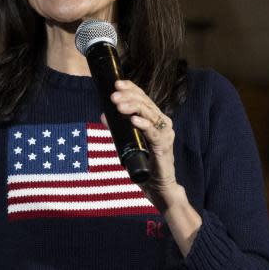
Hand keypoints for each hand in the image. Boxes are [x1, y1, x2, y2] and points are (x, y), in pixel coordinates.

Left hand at [109, 79, 182, 209]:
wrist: (158, 186)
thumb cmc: (144, 163)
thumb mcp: (127, 142)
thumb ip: (117, 129)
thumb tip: (103, 115)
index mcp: (154, 119)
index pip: (143, 98)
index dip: (131, 88)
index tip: (116, 83)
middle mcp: (162, 122)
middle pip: (145, 103)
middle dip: (128, 97)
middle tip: (113, 95)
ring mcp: (165, 133)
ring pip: (149, 114)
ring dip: (133, 107)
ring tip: (118, 104)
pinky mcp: (164, 146)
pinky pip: (154, 132)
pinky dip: (143, 125)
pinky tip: (133, 120)